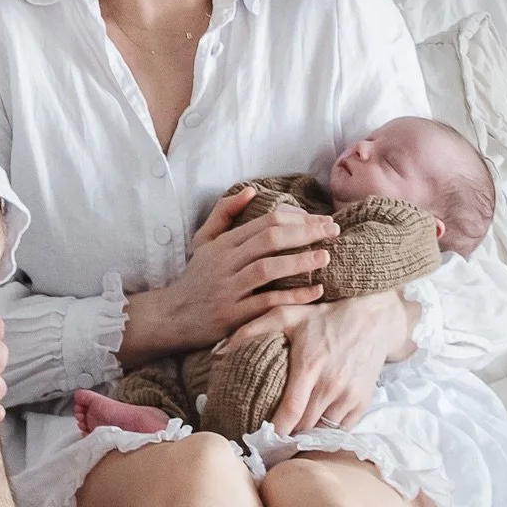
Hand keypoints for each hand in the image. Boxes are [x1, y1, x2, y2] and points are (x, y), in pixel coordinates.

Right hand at [156, 188, 338, 351]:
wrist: (172, 316)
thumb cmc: (195, 277)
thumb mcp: (204, 241)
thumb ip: (224, 213)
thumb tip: (251, 190)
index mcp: (223, 243)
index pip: (264, 222)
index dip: (297, 218)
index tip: (322, 220)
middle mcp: (225, 263)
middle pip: (269, 240)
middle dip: (305, 232)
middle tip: (333, 231)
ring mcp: (228, 289)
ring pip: (266, 269)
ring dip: (299, 261)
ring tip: (325, 256)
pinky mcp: (232, 316)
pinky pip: (265, 303)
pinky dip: (291, 297)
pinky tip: (314, 292)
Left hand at [222, 293, 400, 435]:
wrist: (371, 319)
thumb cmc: (322, 317)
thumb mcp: (285, 315)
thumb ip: (249, 331)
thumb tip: (217, 351)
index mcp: (310, 365)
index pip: (290, 411)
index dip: (275, 431)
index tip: (258, 441)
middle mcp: (331, 385)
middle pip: (304, 426)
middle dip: (286, 437)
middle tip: (267, 442)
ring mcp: (349, 396)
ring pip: (322, 431)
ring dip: (305, 435)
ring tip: (287, 438)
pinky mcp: (362, 403)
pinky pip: (340, 429)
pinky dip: (325, 431)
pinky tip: (311, 426)